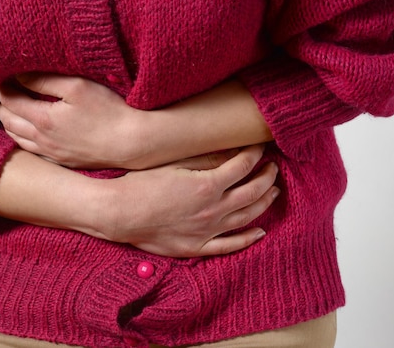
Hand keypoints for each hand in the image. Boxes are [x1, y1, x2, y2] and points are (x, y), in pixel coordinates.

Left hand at [0, 74, 146, 168]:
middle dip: (2, 105)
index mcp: (43, 120)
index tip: (1, 76)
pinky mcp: (63, 161)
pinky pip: (33, 151)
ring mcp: (52, 154)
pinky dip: (23, 138)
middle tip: (4, 90)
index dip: (2, 87)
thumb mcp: (76, 87)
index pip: (10, 101)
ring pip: (18, 139)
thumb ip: (44, 80)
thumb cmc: (108, 111)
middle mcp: (43, 141)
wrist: (132, 143)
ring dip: (10, 123)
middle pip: (8, 122)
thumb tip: (18, 75)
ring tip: (12, 108)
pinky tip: (30, 131)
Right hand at [103, 145, 278, 257]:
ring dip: (264, 203)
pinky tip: (260, 231)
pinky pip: (230, 245)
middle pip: (252, 191)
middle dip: (267, 177)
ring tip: (273, 192)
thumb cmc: (142, 183)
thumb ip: (206, 159)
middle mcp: (213, 209)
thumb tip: (231, 151)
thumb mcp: (175, 163)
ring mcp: (207, 231)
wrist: (119, 212)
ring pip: (247, 217)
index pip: (243, 166)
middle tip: (273, 168)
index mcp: (208, 185)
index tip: (260, 146)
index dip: (255, 153)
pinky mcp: (197, 247)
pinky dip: (248, 238)